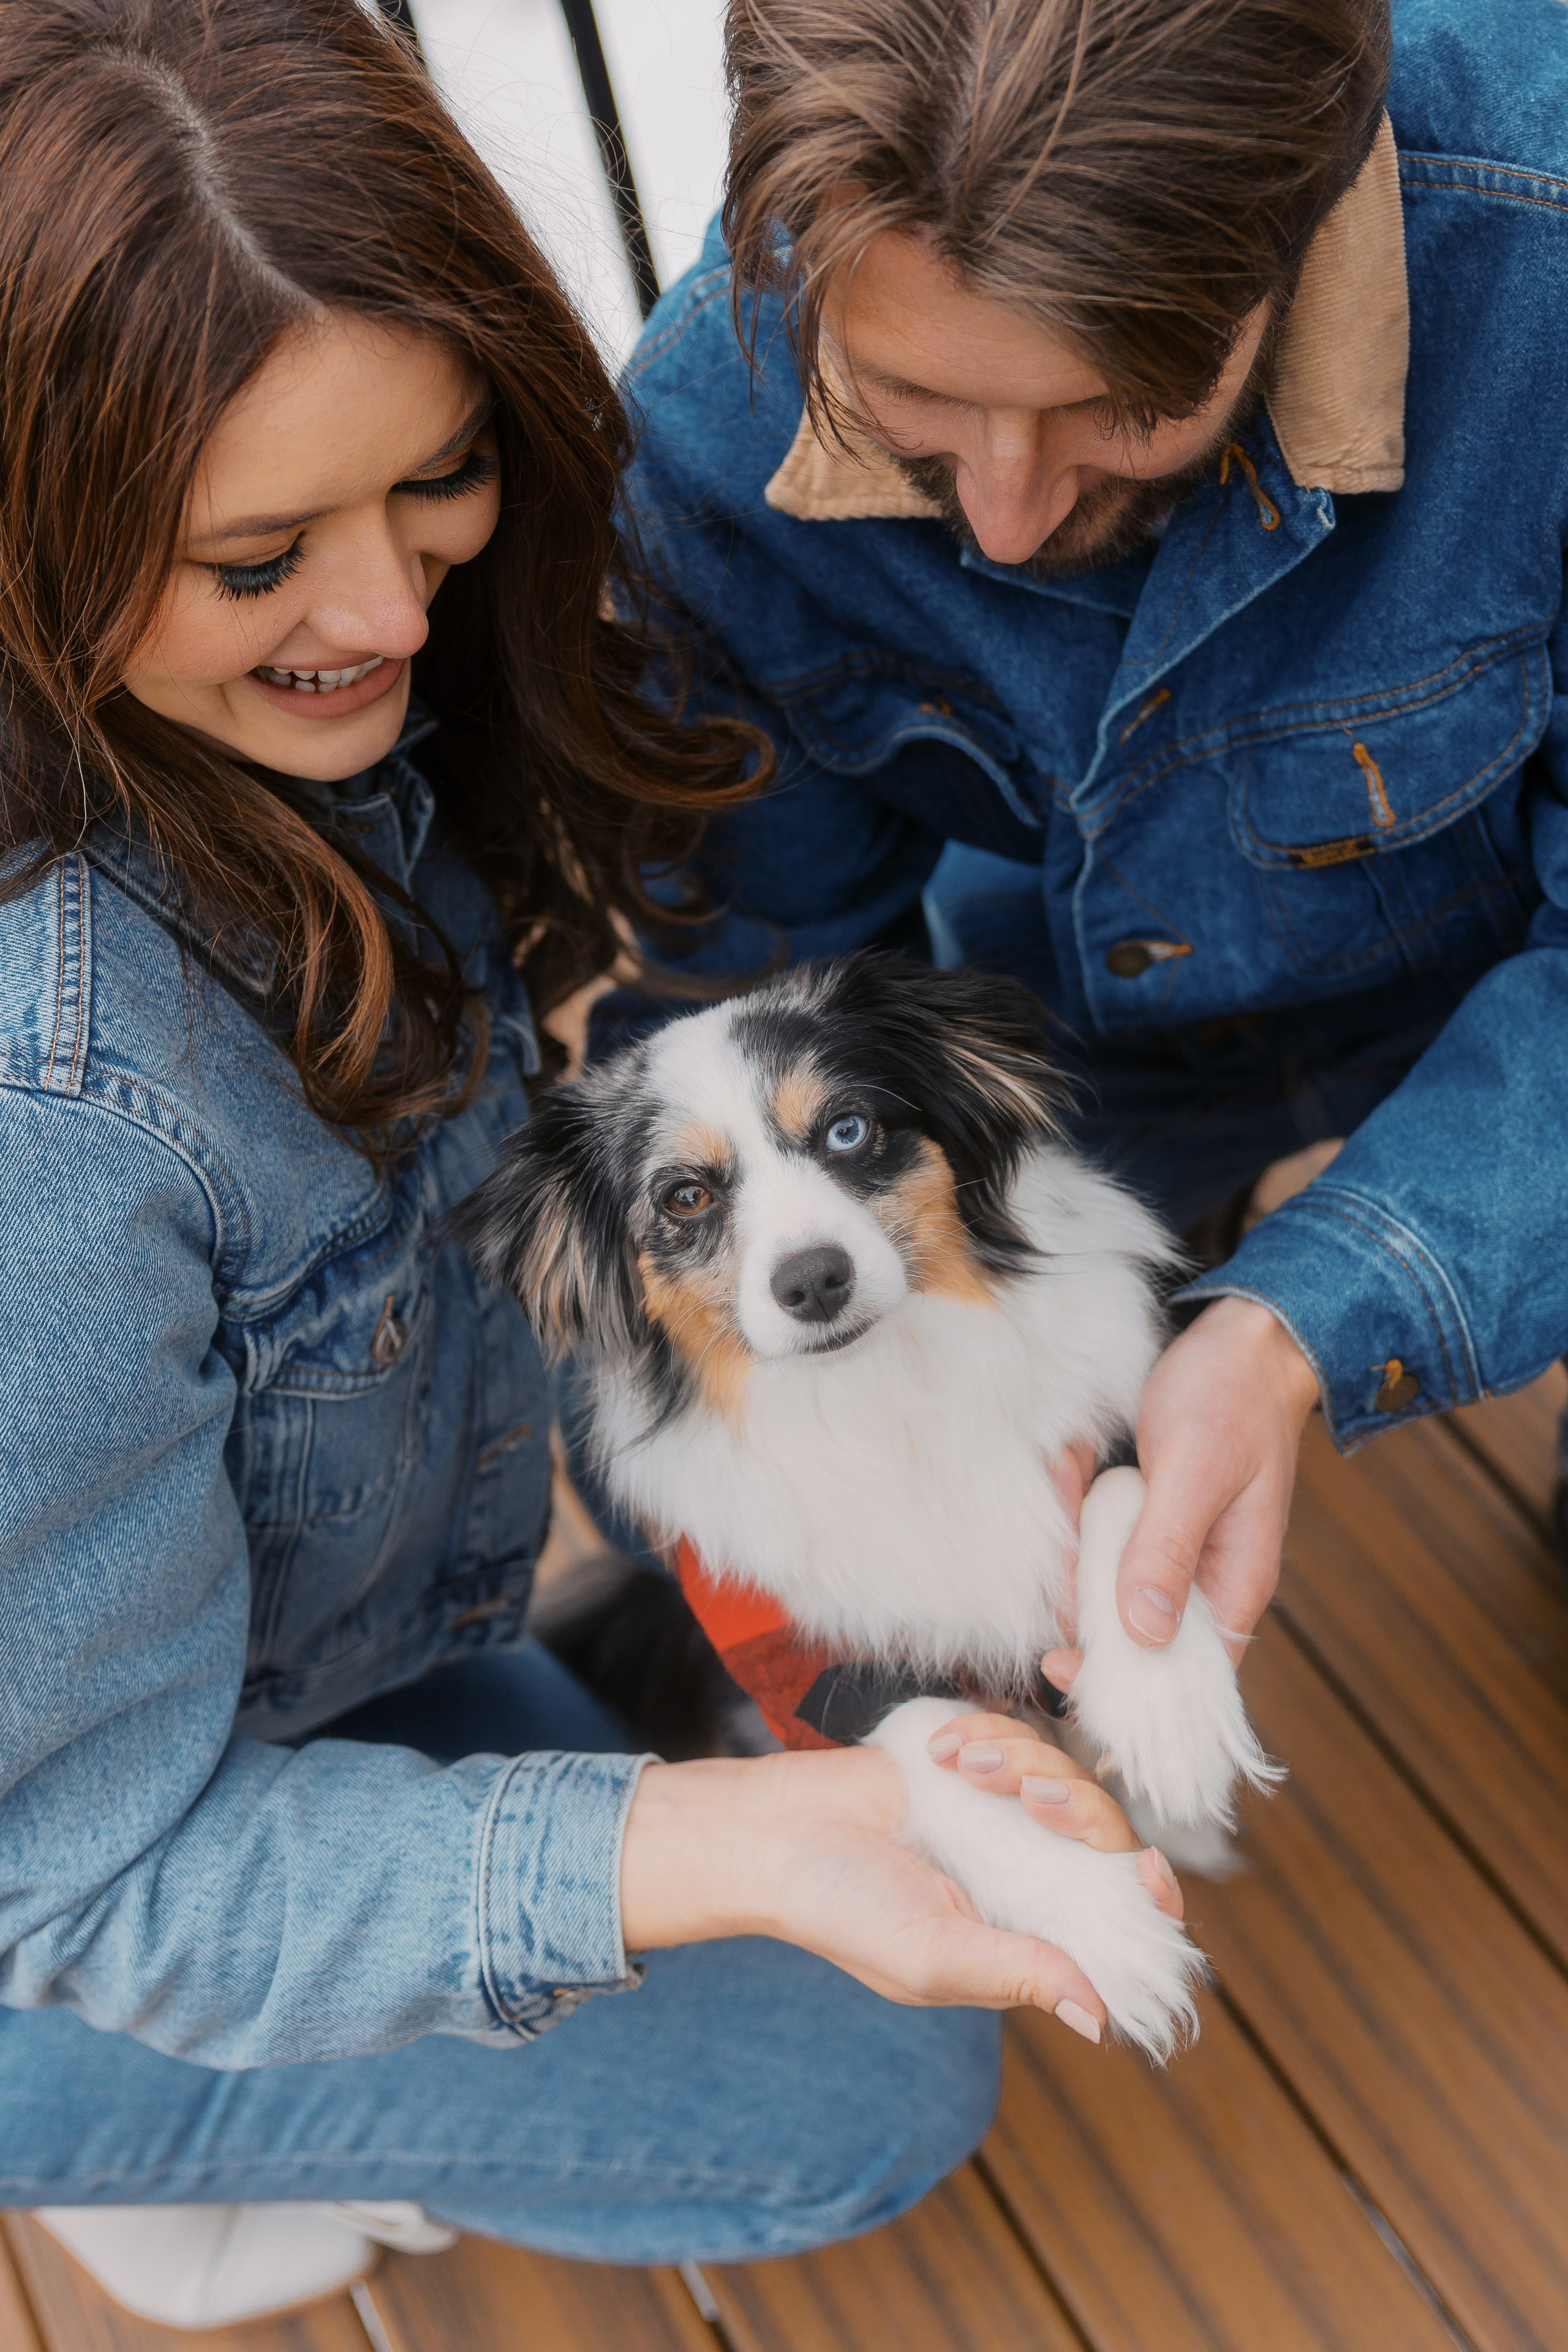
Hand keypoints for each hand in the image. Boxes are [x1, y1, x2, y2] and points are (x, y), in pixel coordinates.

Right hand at [620, 1739, 1122, 2039]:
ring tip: (963, 1769)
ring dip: (1024, 1765)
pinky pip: (1022, 1735)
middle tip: (1031, 1800)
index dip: (1148, 1900)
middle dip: (1082, 1812)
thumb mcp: (933, 1957)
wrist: (780, 1832)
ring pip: (1069, 1777)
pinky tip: (944, 1752)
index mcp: (1027, 1935)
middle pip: (1106, 1839)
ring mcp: (1002, 1817)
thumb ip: (1018, 1974)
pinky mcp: (976, 1764)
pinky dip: (990, 1737)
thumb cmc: (846, 1912)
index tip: (1149, 1870)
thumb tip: (1100, 2019)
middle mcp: (1026, 1874)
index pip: (1115, 1924)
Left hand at [1043, 1296, 1317, 1688]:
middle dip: (1077, 1583)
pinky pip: (1094, 1535)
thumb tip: (1145, 1631)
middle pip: (1125, 1631)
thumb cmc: (1233, 1398)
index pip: (1180, 1674)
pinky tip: (1074, 1455)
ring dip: (1070, 1531)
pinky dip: (1074, 1500)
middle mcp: (1202, 1580)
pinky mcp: (1144, 1520)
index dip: (1121, 1680)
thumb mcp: (1196, 1471)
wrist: (1241, 1337)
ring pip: (1098, 1580)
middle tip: (1063, 1514)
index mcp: (1233, 1587)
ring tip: (1070, 1463)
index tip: (1059, 1659)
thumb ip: (1169, 1549)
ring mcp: (1170, 1550)